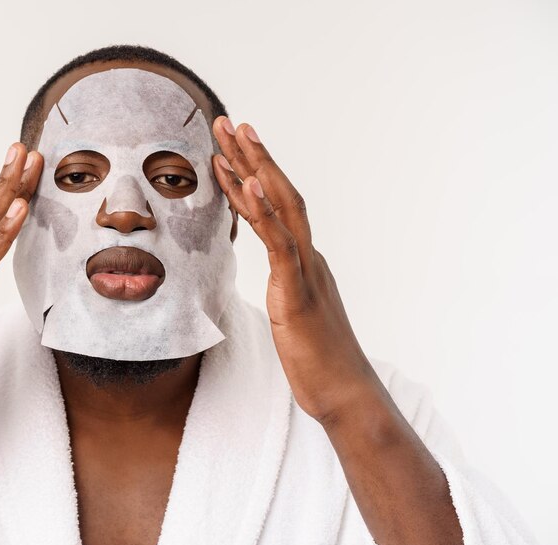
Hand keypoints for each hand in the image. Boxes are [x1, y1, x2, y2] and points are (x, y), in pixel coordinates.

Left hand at [211, 116, 379, 423]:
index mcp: (303, 262)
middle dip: (253, 155)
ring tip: (233, 134)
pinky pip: (280, 243)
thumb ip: (289, 292)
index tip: (234, 148)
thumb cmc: (320, 362)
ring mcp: (305, 270)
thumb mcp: (295, 319)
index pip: (277, 208)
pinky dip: (263, 211)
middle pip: (279, 193)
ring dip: (255, 167)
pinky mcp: (298, 291)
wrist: (345, 393)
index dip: (255, 175)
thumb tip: (281, 283)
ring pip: (281, 207)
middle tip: (228, 121)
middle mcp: (307, 257)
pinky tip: (248, 183)